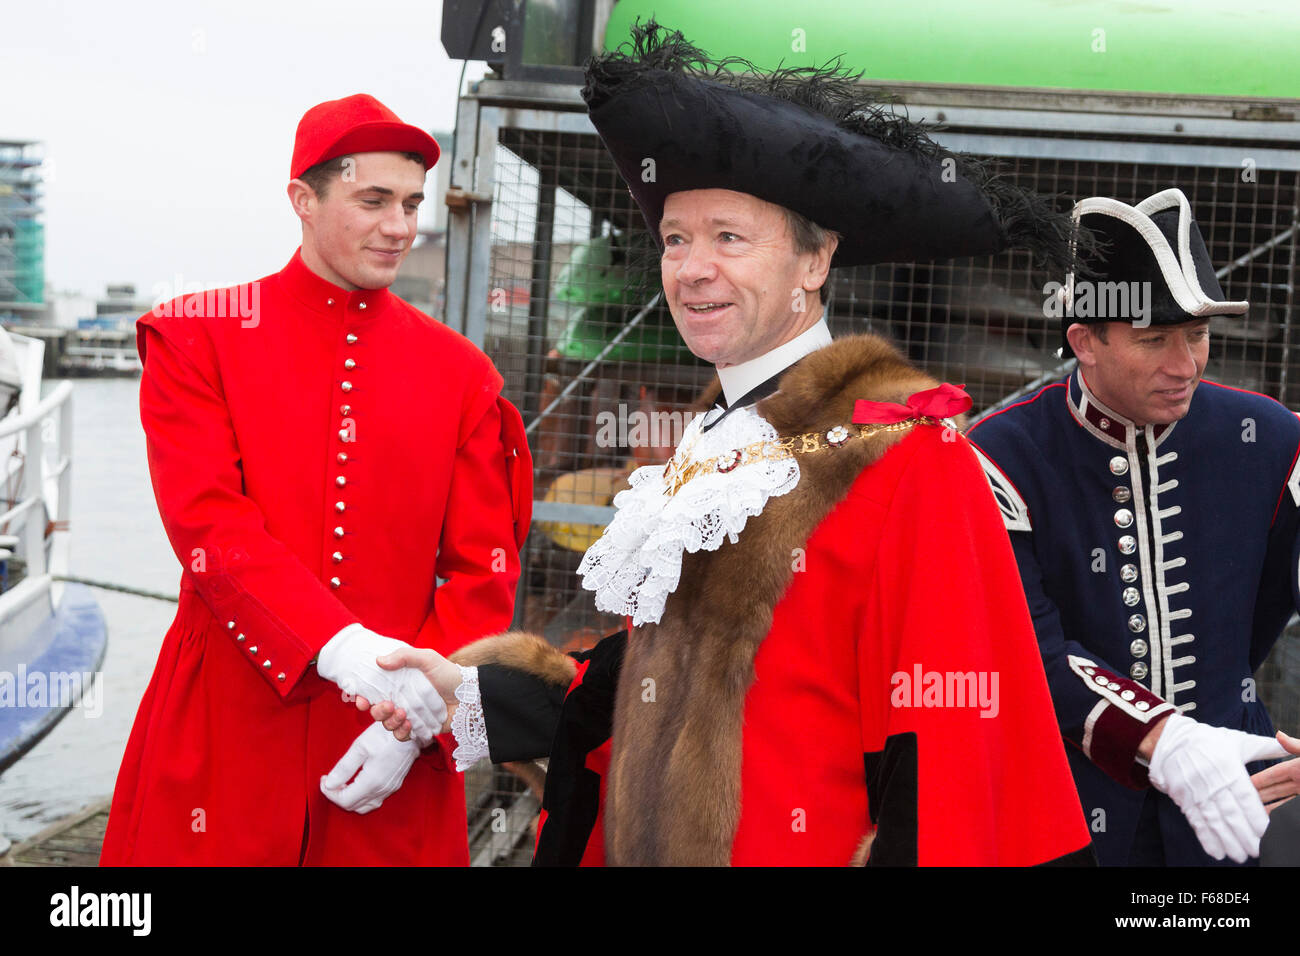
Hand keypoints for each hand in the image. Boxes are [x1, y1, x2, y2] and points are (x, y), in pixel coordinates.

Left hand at [319, 723, 419, 813]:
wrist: (412, 730)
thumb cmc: (386, 734)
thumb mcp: (360, 747)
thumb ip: (344, 768)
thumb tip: (329, 783)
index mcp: (371, 782)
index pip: (344, 800)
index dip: (329, 793)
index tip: (323, 779)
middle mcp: (381, 790)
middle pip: (352, 806)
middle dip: (337, 796)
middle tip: (329, 780)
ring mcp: (389, 789)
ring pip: (363, 806)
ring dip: (349, 798)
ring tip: (342, 783)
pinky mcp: (394, 785)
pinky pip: (374, 801)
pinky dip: (361, 798)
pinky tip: (357, 784)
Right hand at [353, 646, 462, 742]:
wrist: (469, 696)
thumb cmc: (448, 675)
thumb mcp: (428, 659)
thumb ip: (404, 656)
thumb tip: (379, 660)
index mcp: (398, 683)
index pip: (373, 692)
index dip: (363, 697)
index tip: (360, 700)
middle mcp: (400, 700)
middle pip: (377, 711)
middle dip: (377, 711)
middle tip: (388, 706)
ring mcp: (408, 716)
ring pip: (387, 725)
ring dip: (390, 722)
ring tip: (404, 714)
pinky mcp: (418, 729)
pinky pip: (401, 736)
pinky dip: (401, 733)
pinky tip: (409, 725)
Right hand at [1149, 713, 1288, 861]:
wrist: (1170, 740)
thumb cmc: (1208, 741)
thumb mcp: (1237, 740)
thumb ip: (1263, 747)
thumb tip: (1285, 745)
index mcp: (1229, 768)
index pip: (1245, 797)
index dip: (1255, 816)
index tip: (1265, 832)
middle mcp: (1213, 783)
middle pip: (1231, 813)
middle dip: (1244, 835)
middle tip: (1256, 851)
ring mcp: (1196, 792)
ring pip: (1214, 821)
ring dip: (1227, 841)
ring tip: (1239, 856)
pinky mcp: (1184, 799)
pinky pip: (1196, 821)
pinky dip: (1206, 838)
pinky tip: (1216, 851)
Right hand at [1251, 730, 1299, 811]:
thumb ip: (1297, 746)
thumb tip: (1278, 734)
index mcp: (1299, 767)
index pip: (1274, 774)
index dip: (1259, 779)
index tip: (1243, 783)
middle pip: (1275, 789)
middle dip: (1259, 794)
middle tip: (1242, 800)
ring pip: (1283, 801)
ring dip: (1268, 806)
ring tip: (1253, 813)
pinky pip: (1291, 809)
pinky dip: (1281, 813)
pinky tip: (1271, 818)